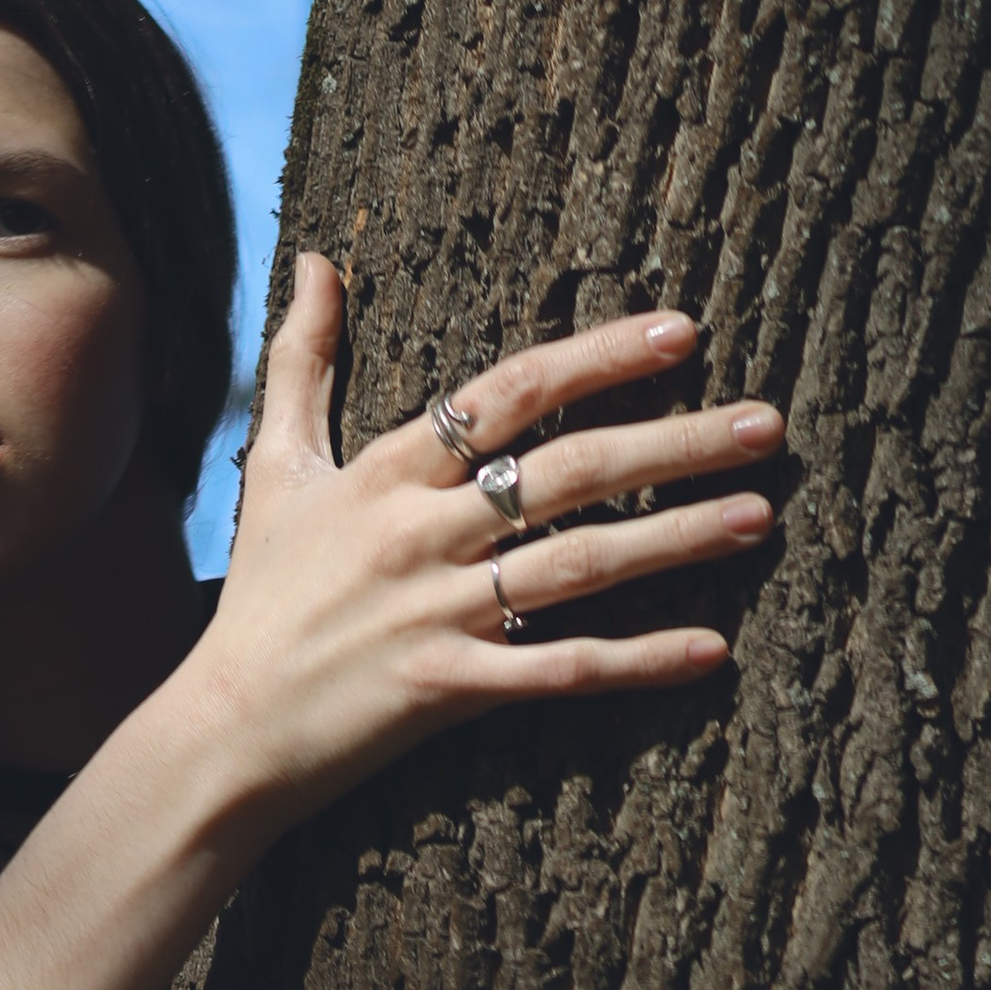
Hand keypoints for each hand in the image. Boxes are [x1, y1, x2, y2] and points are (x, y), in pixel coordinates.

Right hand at [189, 255, 784, 824]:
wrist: (224, 730)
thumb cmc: (261, 599)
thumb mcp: (274, 469)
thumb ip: (303, 362)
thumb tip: (316, 259)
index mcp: (390, 471)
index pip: (509, 392)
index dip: (598, 357)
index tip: (681, 332)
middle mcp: (421, 533)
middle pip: (565, 472)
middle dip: (673, 442)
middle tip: (767, 423)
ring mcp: (438, 613)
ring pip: (577, 565)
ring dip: (675, 539)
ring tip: (759, 513)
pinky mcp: (447, 689)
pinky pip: (558, 671)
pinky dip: (634, 662)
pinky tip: (709, 650)